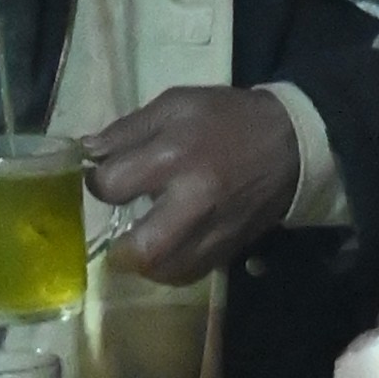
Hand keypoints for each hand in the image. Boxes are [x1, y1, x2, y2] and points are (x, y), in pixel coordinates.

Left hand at [80, 86, 299, 286]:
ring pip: (168, 271)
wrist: (289, 143)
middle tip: (117, 236)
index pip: (114, 185)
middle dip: (119, 249)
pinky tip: (169, 249)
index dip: (97, 183)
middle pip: (144, 249)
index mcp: (174, 154)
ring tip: (142, 244)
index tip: (102, 180)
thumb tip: (88, 152)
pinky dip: (172, 268)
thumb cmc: (226, 118)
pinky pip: (191, 274)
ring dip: (145, 264)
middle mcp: (194, 199)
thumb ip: (128, 129)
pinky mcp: (229, 248)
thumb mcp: (176, 103)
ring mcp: (214, 230)